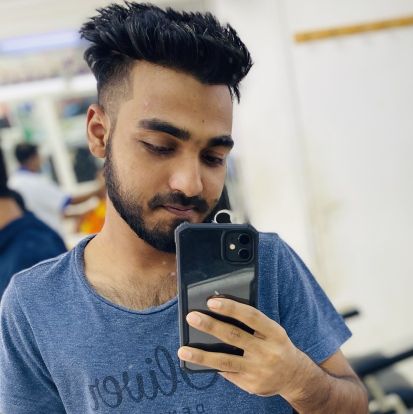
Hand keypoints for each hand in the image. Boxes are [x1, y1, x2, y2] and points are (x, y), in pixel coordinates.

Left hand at [177, 298, 305, 396]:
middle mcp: (267, 351)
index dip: (231, 308)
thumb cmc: (276, 345)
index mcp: (274, 333)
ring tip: (183, 350)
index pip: (251, 316)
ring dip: (202, 356)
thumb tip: (219, 311)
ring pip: (225, 361)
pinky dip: (213, 365)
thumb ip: (252, 323)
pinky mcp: (251, 385)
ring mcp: (258, 370)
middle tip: (191, 317)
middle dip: (211, 326)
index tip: (211, 301)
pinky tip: (199, 361)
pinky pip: (227, 373)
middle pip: (234, 336)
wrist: (294, 375)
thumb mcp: (272, 331)